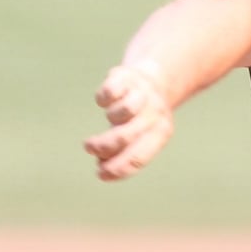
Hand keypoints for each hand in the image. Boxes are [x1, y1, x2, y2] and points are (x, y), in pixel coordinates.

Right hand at [84, 62, 174, 181]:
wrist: (155, 79)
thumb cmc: (142, 117)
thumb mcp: (141, 136)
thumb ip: (125, 152)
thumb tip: (102, 166)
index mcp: (161, 132)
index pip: (138, 158)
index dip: (116, 169)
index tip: (100, 174)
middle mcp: (155, 113)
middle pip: (125, 137)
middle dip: (103, 146)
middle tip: (89, 147)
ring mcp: (142, 93)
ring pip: (122, 112)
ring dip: (110, 118)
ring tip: (110, 117)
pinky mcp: (126, 77)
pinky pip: (110, 91)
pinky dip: (103, 98)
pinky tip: (105, 100)